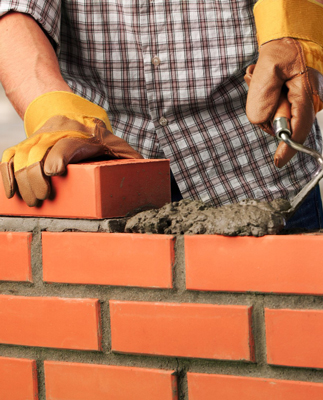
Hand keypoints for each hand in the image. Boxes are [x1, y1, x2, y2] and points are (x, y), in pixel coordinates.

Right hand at [0, 91, 142, 205]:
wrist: (76, 115)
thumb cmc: (105, 142)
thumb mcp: (123, 150)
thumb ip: (133, 163)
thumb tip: (147, 179)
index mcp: (86, 135)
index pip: (68, 142)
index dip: (59, 155)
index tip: (54, 173)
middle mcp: (60, 132)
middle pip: (40, 150)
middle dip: (37, 176)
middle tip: (42, 199)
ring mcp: (41, 136)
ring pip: (23, 153)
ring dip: (22, 178)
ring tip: (30, 201)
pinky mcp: (28, 143)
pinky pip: (11, 154)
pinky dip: (6, 172)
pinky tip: (10, 192)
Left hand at [244, 0, 322, 167]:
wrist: (302, 30)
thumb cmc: (286, 45)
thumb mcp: (268, 66)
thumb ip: (262, 96)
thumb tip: (261, 121)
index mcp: (308, 94)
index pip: (299, 129)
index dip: (287, 147)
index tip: (277, 162)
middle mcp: (316, 101)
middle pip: (287, 123)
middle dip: (269, 111)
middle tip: (258, 82)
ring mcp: (314, 100)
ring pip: (284, 115)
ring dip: (269, 101)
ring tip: (265, 76)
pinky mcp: (308, 98)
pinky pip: (287, 107)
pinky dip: (275, 98)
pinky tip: (272, 80)